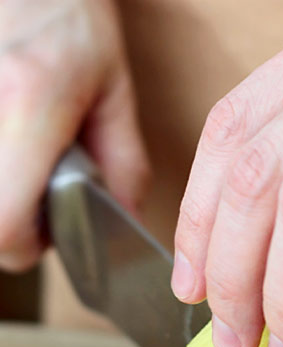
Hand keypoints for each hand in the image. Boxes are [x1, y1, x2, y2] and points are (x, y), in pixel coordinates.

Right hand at [0, 0, 148, 271]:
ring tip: (26, 161)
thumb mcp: (112, 89)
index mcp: (29, 107)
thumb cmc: (67, 15)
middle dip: (12, 226)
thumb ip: (124, 163)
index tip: (50, 230)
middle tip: (38, 196)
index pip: (6, 225)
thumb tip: (128, 221)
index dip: (28, 245)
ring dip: (2, 196)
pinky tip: (14, 145)